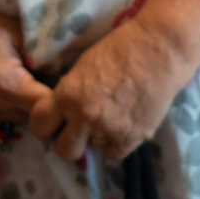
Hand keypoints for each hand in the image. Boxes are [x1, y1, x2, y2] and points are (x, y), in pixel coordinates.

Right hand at [0, 1, 51, 133]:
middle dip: (35, 105)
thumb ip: (38, 56)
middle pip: (29, 119)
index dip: (55, 101)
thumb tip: (60, 70)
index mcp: (10, 86)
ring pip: (8, 122)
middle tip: (33, 85)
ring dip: (12, 109)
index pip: (46, 108)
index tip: (58, 92)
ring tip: (5, 85)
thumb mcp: (14, 33)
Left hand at [28, 15, 188, 161]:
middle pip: (63, 150)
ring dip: (95, 139)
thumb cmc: (121, 45)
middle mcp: (85, 116)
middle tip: (76, 128)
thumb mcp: (83, 65)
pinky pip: (114, 153)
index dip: (45, 123)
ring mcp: (110, 130)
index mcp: (68, 94)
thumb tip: (65, 111)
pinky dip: (116, 142)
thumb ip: (71, 92)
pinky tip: (122, 124)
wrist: (160, 47)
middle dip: (67, 140)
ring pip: (92, 150)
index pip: (39, 125)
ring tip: (105, 119)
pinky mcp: (134, 137)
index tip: (53, 120)